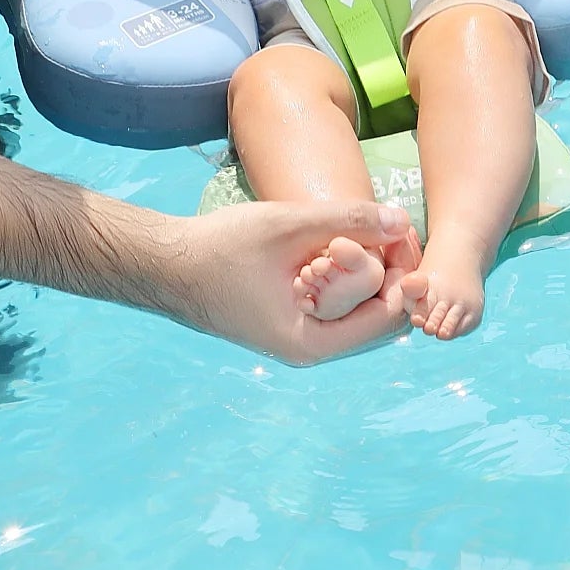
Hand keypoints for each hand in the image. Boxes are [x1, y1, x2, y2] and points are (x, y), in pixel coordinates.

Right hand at [156, 198, 418, 364]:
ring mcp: (298, 337)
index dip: (401, 273)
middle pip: (377, 316)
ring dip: (363, 271)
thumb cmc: (221, 247)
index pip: (386, 317)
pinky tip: (329, 245)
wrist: (165, 264)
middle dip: (385, 271)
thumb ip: (349, 221)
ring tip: (347, 234)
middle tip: (378, 227)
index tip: (396, 232)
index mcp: (311, 342)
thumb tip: (404, 220)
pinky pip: (335, 304)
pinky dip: (341, 275)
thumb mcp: (290, 225)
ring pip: (357, 309)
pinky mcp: (289, 321)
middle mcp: (309, 349)